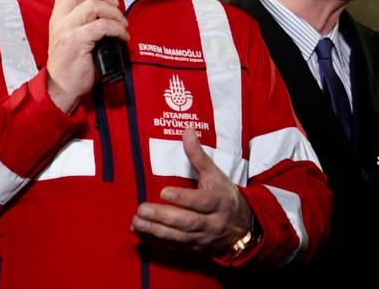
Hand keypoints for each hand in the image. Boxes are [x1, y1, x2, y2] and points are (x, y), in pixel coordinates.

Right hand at [45, 0, 126, 112]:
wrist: (61, 87)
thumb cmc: (71, 62)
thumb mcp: (70, 35)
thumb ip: (80, 19)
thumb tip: (107, 5)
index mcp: (58, 14)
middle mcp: (59, 19)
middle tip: (115, 4)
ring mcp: (67, 29)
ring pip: (92, 5)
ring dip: (113, 12)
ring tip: (121, 24)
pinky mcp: (77, 42)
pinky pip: (101, 26)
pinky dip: (117, 28)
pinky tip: (122, 36)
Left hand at [131, 128, 252, 253]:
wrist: (241, 226)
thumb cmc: (224, 195)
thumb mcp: (215, 174)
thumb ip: (199, 156)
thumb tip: (187, 131)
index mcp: (218, 202)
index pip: (201, 202)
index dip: (183, 198)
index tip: (163, 192)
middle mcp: (212, 222)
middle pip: (187, 222)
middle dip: (163, 217)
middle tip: (142, 209)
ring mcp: (203, 238)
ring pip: (179, 237)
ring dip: (156, 231)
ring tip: (136, 222)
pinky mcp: (195, 248)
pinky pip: (175, 246)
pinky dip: (157, 241)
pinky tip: (140, 233)